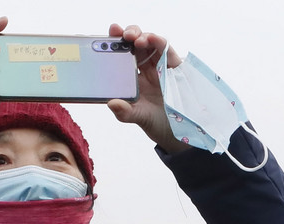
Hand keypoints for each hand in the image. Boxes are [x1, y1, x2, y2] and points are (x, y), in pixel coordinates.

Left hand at [106, 24, 189, 152]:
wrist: (175, 130)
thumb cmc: (152, 120)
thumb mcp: (136, 117)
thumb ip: (124, 111)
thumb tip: (111, 103)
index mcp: (131, 75)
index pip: (122, 54)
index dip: (115, 42)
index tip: (108, 34)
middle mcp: (145, 67)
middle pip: (136, 43)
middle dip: (128, 34)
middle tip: (121, 34)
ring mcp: (160, 66)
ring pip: (151, 43)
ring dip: (144, 36)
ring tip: (136, 39)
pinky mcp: (175, 68)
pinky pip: (168, 51)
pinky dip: (160, 43)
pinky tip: (153, 39)